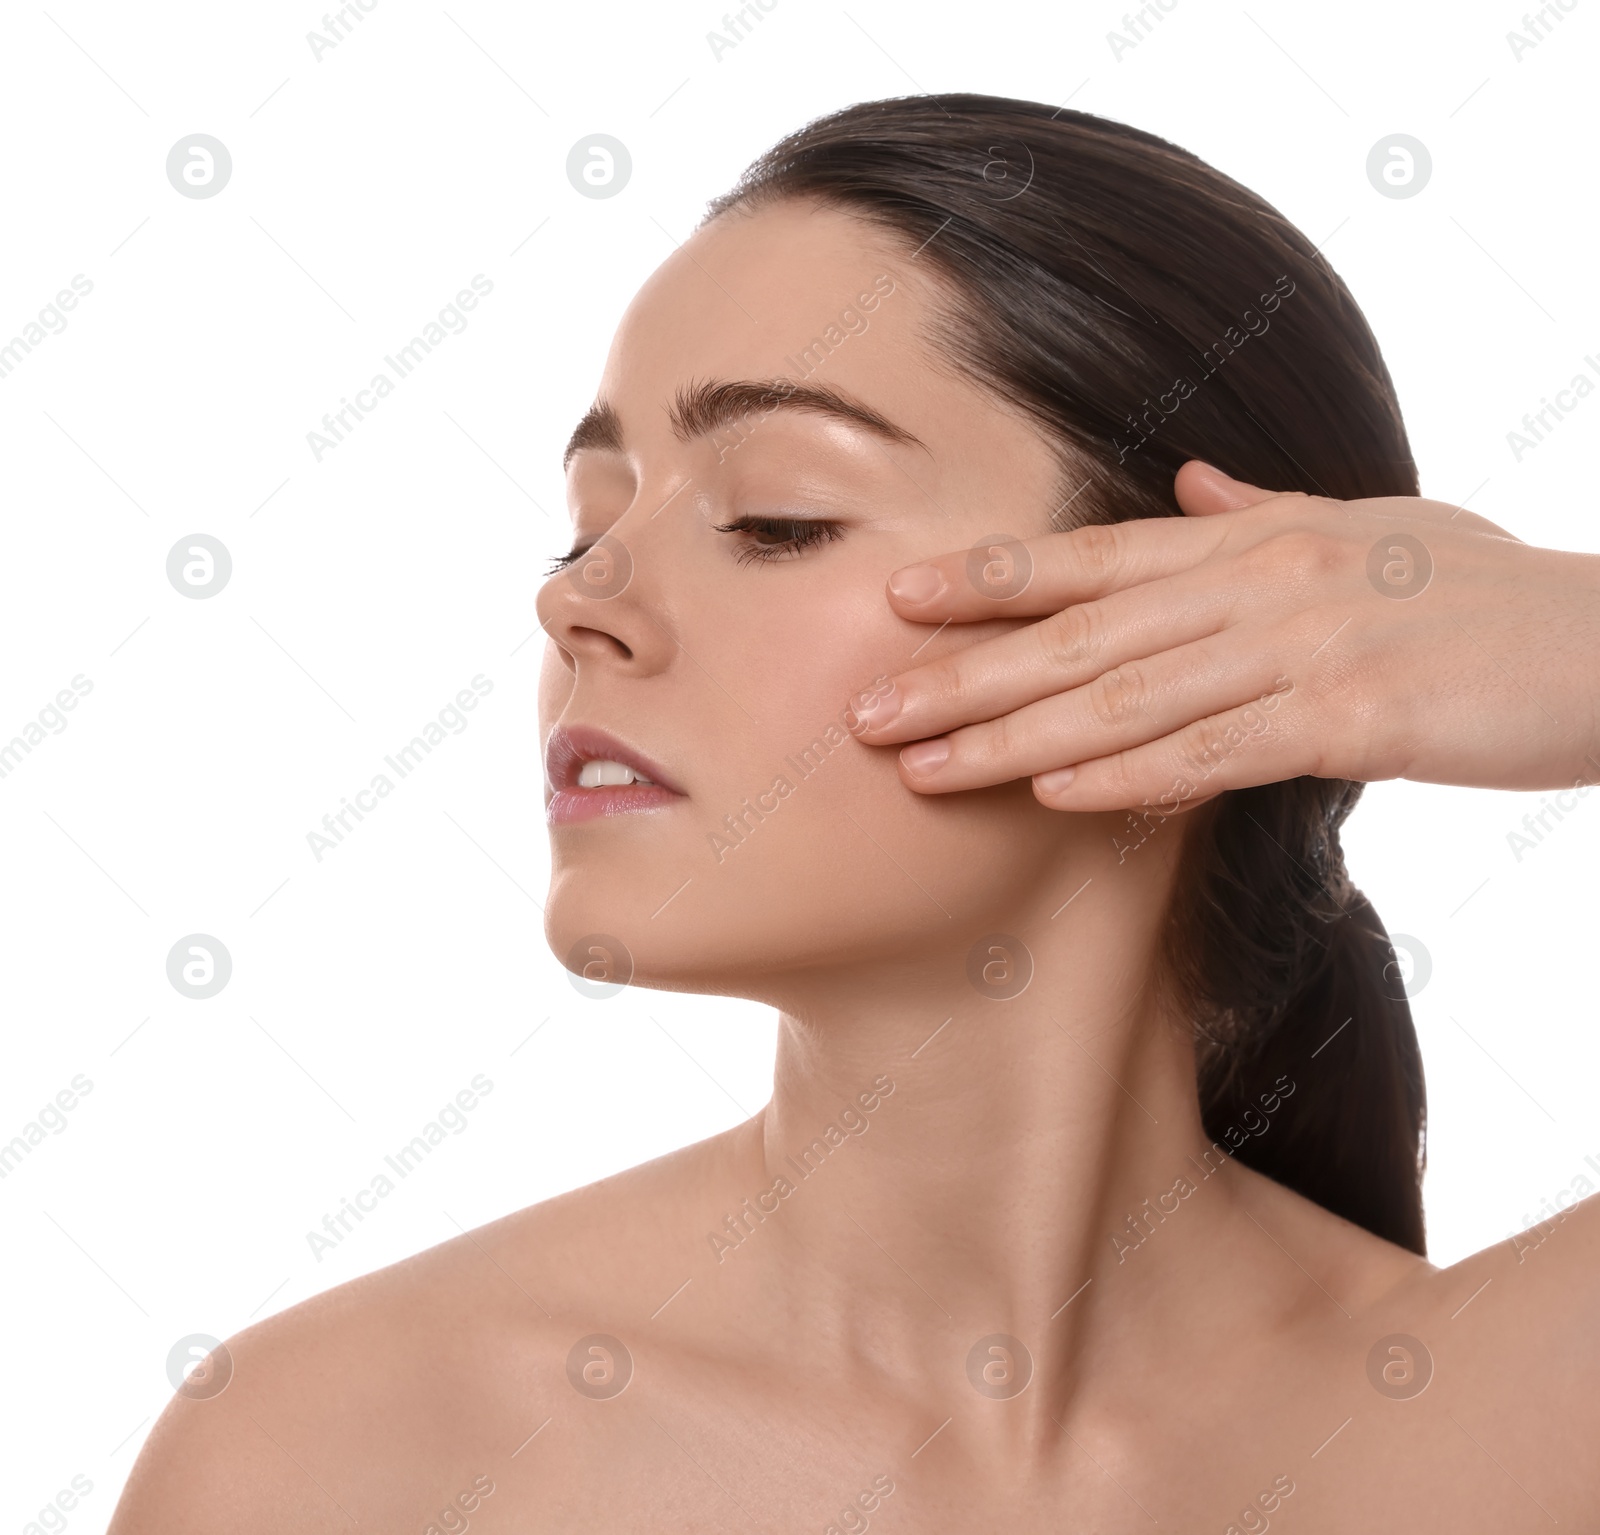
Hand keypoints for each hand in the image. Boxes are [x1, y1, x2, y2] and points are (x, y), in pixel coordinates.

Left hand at [848, 462, 1599, 810]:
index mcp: (1254, 539)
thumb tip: (1187, 484)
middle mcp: (1261, 580)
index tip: (897, 602)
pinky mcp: (1358, 714)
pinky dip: (1131, 778)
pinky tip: (1054, 799)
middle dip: (963, 673)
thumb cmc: (1486, 595)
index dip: (988, 580)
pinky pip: (1220, 751)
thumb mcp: (1373, 527)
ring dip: (1015, 740)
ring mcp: (1307, 643)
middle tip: (865, 709)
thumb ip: (1264, 511)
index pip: (1092, 558)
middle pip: (1082, 631)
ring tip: (923, 770)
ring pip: (1128, 696)